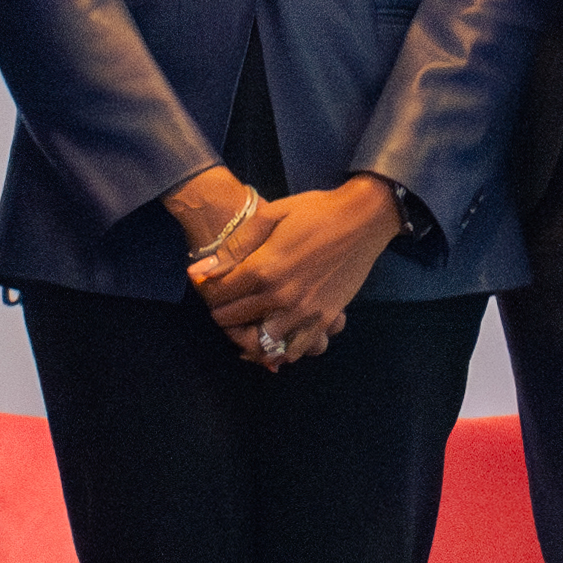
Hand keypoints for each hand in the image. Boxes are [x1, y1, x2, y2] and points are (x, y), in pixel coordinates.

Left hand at [190, 184, 400, 367]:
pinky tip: (274, 340)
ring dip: (246, 340)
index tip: (208, 287)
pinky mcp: (324, 318)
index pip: (220, 294)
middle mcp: (280, 296)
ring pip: (262, 344)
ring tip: (244, 328)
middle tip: (222, 308)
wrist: (363, 219)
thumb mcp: (271, 215)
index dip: (208, 291)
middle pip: (235, 320)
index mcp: (263, 268)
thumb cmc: (315, 211)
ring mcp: (304, 312)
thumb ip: (236, 246)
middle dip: (221, 316)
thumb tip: (200, 271)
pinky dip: (280, 351)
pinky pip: (296, 349)